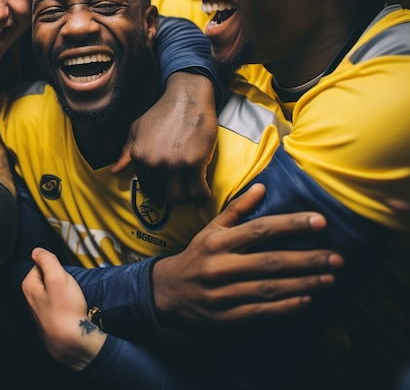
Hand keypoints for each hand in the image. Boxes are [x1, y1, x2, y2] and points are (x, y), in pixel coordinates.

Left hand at [22, 247, 105, 371]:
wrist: (75, 344)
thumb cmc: (66, 309)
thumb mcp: (58, 277)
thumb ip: (47, 260)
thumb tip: (36, 250)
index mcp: (28, 286)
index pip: (41, 264)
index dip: (55, 268)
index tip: (63, 278)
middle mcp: (30, 300)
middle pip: (48, 279)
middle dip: (60, 281)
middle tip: (69, 291)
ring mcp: (40, 314)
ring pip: (54, 293)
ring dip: (64, 295)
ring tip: (72, 303)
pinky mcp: (50, 324)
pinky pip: (58, 307)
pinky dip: (66, 308)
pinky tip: (72, 313)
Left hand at [112, 71, 216, 204]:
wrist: (187, 98)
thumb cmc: (162, 112)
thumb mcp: (137, 128)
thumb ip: (126, 151)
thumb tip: (115, 171)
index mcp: (140, 156)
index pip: (148, 187)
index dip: (160, 186)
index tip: (169, 181)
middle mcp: (154, 163)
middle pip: (163, 196)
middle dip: (172, 192)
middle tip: (182, 184)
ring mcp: (174, 164)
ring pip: (179, 198)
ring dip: (187, 196)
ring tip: (192, 186)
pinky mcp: (195, 163)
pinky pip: (199, 194)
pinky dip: (202, 196)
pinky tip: (204, 190)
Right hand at [152, 184, 343, 326]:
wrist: (168, 293)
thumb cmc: (197, 256)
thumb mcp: (211, 229)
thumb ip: (236, 209)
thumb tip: (262, 187)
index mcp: (218, 241)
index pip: (260, 229)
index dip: (291, 225)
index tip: (320, 221)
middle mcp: (221, 266)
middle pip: (270, 261)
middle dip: (307, 259)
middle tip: (337, 257)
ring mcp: (223, 294)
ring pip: (270, 288)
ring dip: (304, 283)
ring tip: (330, 277)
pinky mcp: (227, 318)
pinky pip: (261, 312)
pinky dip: (287, 307)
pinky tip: (308, 300)